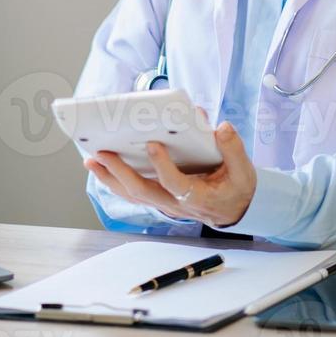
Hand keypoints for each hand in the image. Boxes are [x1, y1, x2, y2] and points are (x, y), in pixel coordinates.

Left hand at [84, 116, 256, 228]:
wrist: (235, 209)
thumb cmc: (237, 187)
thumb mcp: (244, 170)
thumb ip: (233, 148)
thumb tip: (221, 127)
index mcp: (197, 196)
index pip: (175, 184)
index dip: (162, 166)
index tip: (152, 144)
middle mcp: (176, 204)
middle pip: (143, 192)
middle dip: (120, 173)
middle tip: (102, 153)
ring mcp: (165, 204)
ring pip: (133, 195)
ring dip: (110, 178)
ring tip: (91, 160)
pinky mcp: (159, 199)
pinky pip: (133, 193)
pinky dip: (115, 181)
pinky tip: (102, 168)